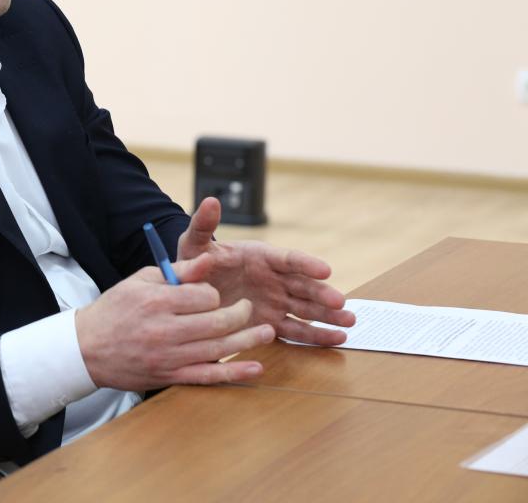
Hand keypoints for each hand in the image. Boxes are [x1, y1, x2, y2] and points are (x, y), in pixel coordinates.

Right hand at [75, 255, 275, 389]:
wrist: (87, 348)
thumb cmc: (115, 309)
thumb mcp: (140, 281)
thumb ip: (178, 272)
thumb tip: (210, 260)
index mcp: (157, 301)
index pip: (204, 296)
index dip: (214, 294)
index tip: (211, 295)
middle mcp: (165, 329)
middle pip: (217, 322)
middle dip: (240, 314)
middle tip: (247, 308)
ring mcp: (169, 356)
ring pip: (218, 348)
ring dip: (248, 340)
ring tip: (266, 332)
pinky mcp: (170, 376)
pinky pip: (208, 376)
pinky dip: (235, 373)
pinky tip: (255, 368)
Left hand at [177, 197, 356, 344]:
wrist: (190, 286)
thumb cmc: (194, 260)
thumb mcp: (194, 242)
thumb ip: (203, 225)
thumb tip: (210, 200)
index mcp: (259, 256)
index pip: (287, 259)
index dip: (306, 264)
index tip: (326, 270)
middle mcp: (273, 278)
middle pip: (304, 285)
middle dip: (323, 294)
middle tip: (340, 303)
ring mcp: (275, 301)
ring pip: (307, 308)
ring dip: (328, 316)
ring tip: (349, 323)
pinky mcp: (271, 321)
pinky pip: (297, 330)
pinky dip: (316, 335)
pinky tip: (337, 339)